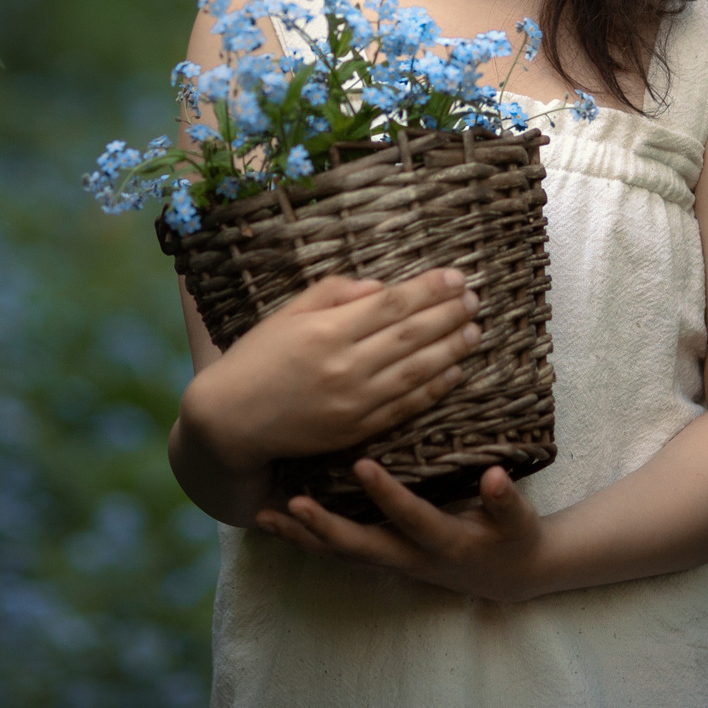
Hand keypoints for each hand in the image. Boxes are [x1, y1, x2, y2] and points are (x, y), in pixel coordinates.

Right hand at [178, 270, 482, 472]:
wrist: (232, 420)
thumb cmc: (257, 358)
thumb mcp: (288, 313)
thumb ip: (335, 292)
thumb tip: (381, 287)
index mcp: (326, 331)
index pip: (392, 304)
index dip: (429, 289)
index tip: (456, 277)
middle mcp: (344, 367)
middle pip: (411, 336)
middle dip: (448, 315)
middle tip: (475, 299)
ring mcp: (353, 403)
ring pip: (416, 372)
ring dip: (451, 350)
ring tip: (475, 331)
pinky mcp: (356, 430)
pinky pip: (405, 407)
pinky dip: (434, 389)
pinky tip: (454, 371)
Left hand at [256, 461, 550, 602]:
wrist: (509, 576)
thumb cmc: (514, 539)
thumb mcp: (519, 522)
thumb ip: (506, 501)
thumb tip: (492, 477)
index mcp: (445, 544)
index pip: (413, 518)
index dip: (389, 495)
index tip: (362, 464)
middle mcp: (410, 559)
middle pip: (360, 548)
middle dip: (325, 528)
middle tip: (292, 504)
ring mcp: (392, 561)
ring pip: (339, 553)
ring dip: (302, 536)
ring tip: (264, 516)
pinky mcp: (381, 556)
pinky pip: (337, 550)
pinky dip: (305, 537)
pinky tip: (276, 521)